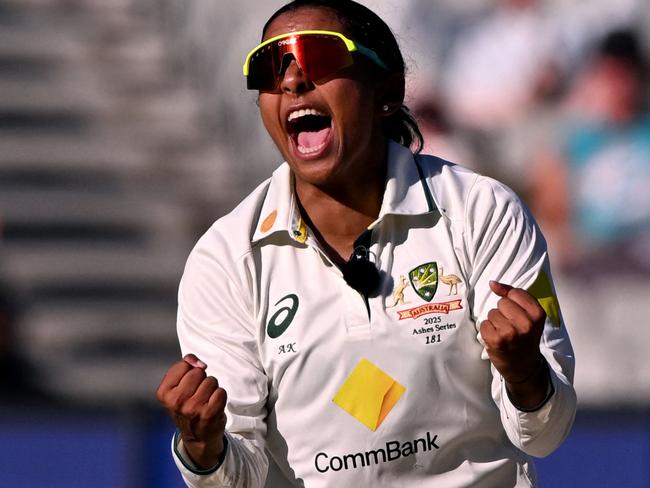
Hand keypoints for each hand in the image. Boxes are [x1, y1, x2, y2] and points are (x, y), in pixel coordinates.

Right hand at [156, 354, 227, 468]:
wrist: (198, 436)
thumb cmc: (187, 407)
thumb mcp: (177, 387)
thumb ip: (184, 366)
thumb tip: (199, 363)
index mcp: (164, 392)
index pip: (184, 364)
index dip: (190, 370)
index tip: (188, 384)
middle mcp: (176, 401)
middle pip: (198, 372)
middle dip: (201, 379)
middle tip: (197, 394)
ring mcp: (192, 408)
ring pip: (211, 380)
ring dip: (211, 388)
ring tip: (205, 401)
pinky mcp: (209, 414)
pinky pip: (221, 391)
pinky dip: (220, 396)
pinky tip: (213, 406)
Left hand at [480, 281, 548, 406]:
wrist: (523, 367)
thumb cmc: (524, 337)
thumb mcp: (528, 315)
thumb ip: (512, 295)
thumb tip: (492, 283)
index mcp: (538, 314)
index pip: (515, 293)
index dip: (512, 302)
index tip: (518, 315)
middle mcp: (526, 324)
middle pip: (502, 303)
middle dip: (503, 313)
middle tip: (511, 327)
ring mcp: (511, 333)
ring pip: (492, 313)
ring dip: (495, 322)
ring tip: (504, 334)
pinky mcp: (496, 340)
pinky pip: (484, 324)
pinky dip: (487, 331)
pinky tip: (497, 340)